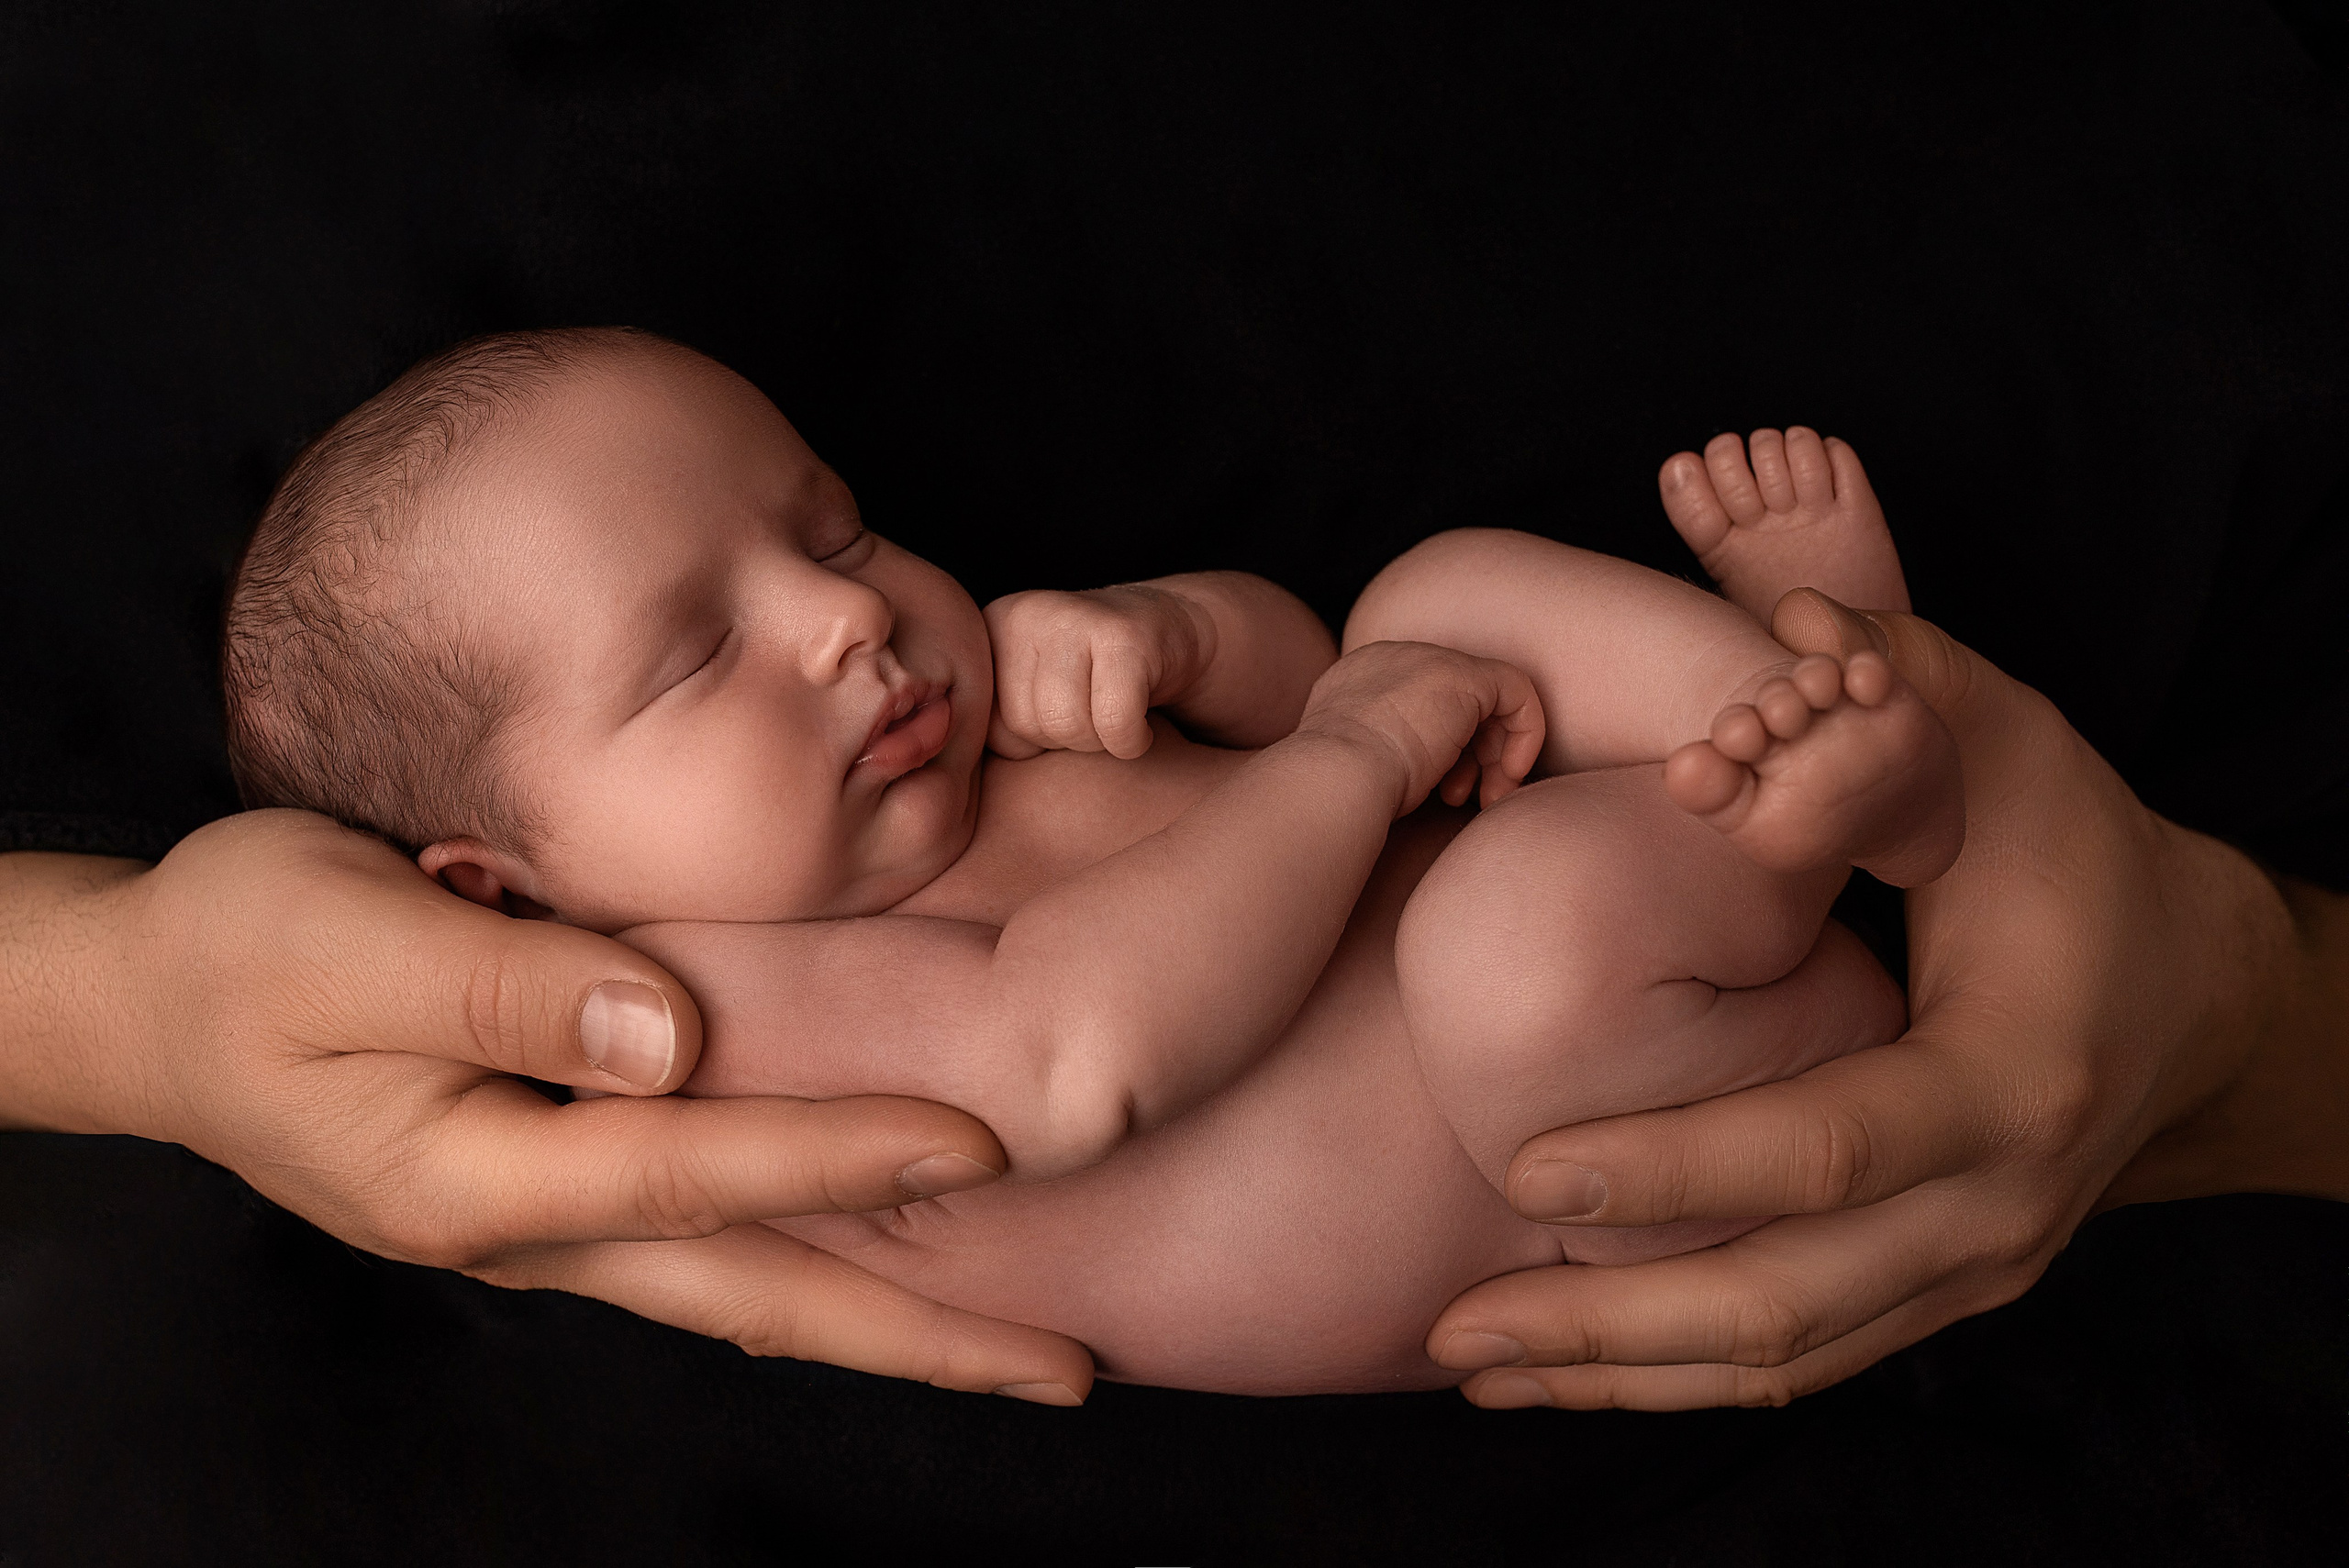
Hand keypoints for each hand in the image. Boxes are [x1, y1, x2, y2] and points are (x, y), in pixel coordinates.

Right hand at [1, 811, 1093, 1403]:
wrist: (156, 1000)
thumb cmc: (243, 951)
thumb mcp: (346, 939)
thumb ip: (508, 983)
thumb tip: (670, 1036)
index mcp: (480, 1178)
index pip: (698, 1172)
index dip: (840, 1154)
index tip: (983, 1145)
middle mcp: (533, 1230)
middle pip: (756, 1298)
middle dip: (916, 1340)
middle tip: (1066, 1372)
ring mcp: (549, 1225)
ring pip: (746, 1290)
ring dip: (882, 1322)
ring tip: (1014, 1351)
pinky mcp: (556, 1189)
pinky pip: (708, 1249)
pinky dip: (807, 1268)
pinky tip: (880, 1267)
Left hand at [983, 584, 1212, 759]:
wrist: (1169, 629)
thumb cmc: (1092, 676)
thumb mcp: (1028, 690)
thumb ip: (995, 720)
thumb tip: (974, 762)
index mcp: (992, 628)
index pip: (991, 728)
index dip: (1032, 739)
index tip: (1060, 709)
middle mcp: (1024, 613)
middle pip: (1027, 726)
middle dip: (1066, 738)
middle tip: (1094, 709)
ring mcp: (1073, 618)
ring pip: (1068, 726)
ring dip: (1099, 741)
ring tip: (1113, 711)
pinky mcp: (1124, 636)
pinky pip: (1115, 724)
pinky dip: (1133, 741)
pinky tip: (1141, 719)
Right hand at [1297, 640, 1546, 812]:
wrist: (1334, 777)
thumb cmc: (1338, 789)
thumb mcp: (1354, 765)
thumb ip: (1379, 752)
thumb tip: (1409, 774)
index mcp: (1360, 679)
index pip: (1420, 704)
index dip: (1446, 750)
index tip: (1449, 793)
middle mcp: (1393, 659)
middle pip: (1456, 701)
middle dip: (1475, 755)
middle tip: (1475, 799)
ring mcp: (1428, 661)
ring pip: (1487, 701)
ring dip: (1495, 758)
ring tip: (1487, 800)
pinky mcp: (1464, 674)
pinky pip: (1517, 694)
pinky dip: (1524, 737)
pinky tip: (1509, 776)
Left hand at [1426, 588, 2300, 1408]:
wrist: (2197, 997)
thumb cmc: (2080, 857)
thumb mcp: (2016, 750)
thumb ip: (1907, 679)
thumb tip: (1786, 612)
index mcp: (2011, 1078)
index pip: (1831, 1148)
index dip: (1679, 1164)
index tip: (1527, 1167)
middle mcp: (1997, 1206)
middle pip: (1788, 1304)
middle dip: (1610, 1322)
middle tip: (1452, 1325)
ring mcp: (1972, 1269)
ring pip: (1784, 1358)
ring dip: (1619, 1371)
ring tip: (1466, 1359)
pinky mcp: (1938, 1291)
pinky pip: (1801, 1357)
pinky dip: (1675, 1374)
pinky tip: (1563, 1366)